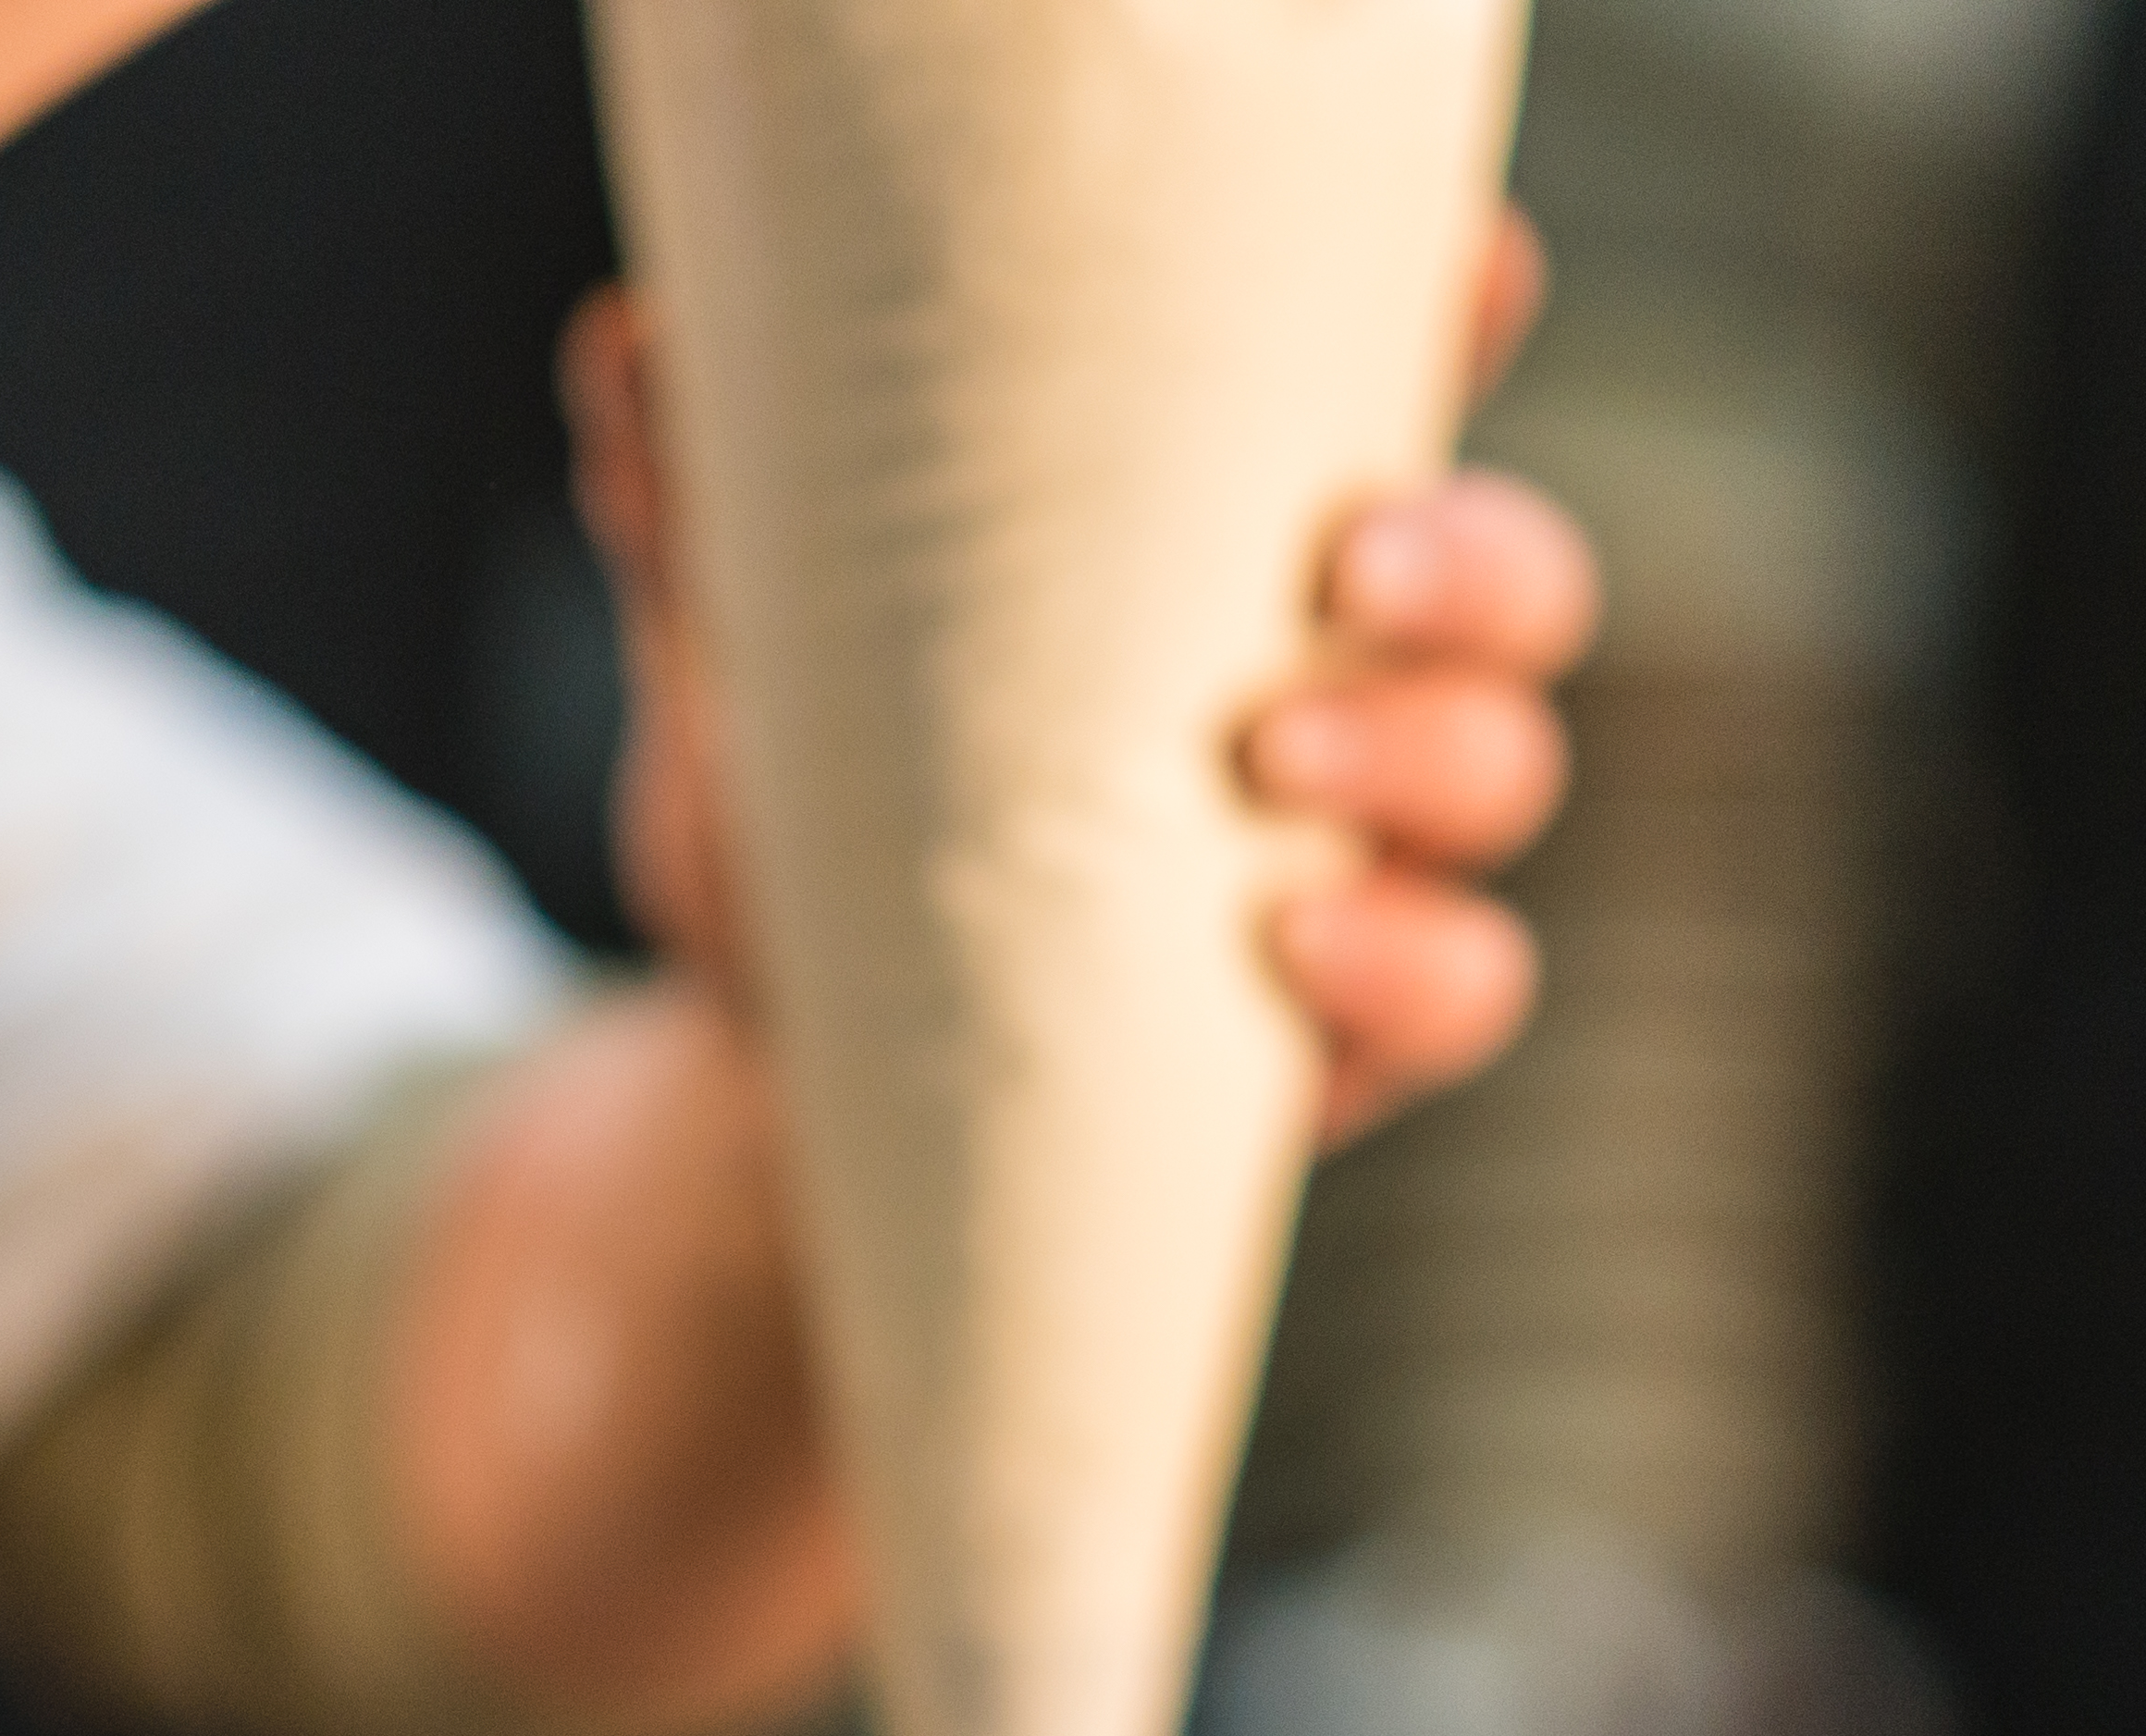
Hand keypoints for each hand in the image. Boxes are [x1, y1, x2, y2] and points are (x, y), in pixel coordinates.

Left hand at [561, 211, 1592, 1148]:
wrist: (778, 1059)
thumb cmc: (803, 802)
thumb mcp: (734, 650)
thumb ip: (690, 505)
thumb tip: (630, 352)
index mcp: (1231, 530)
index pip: (1395, 378)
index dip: (1465, 308)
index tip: (1469, 267)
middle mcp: (1342, 668)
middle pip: (1515, 576)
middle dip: (1470, 557)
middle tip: (1349, 563)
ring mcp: (1368, 846)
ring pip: (1505, 765)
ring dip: (1425, 749)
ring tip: (1276, 767)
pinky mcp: (1352, 1022)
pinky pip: (1465, 982)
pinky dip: (1408, 963)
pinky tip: (1294, 945)